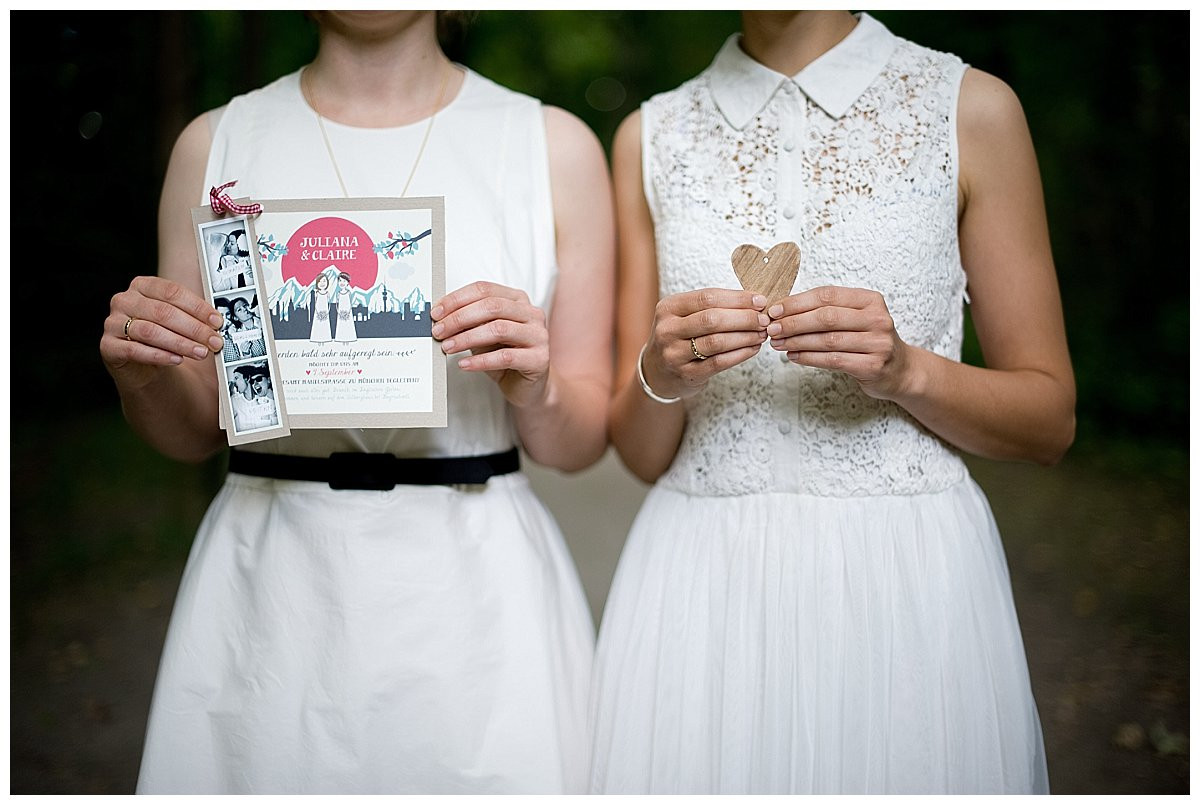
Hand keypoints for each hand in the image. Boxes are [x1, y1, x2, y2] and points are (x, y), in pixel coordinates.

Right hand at [101, 276, 224, 389]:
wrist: (144, 367)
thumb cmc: (164, 337)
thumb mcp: (178, 322)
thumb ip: (194, 317)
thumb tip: (217, 322)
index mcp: (142, 286)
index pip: (172, 291)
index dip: (197, 307)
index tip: (217, 321)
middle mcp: (124, 300)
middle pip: (163, 312)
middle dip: (193, 328)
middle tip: (213, 341)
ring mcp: (113, 323)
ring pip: (150, 331)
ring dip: (180, 343)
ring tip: (201, 352)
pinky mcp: (108, 346)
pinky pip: (134, 350)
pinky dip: (159, 355)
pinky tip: (177, 360)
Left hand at [431, 281, 552, 408]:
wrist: (527, 386)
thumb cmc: (505, 357)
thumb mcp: (484, 336)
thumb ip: (470, 323)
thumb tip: (441, 318)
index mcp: (517, 300)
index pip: (485, 290)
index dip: (457, 299)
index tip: (436, 313)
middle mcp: (531, 314)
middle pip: (491, 306)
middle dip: (459, 318)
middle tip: (439, 331)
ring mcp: (538, 335)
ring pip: (498, 329)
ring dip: (467, 338)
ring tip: (448, 347)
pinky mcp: (539, 359)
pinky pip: (505, 357)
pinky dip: (480, 361)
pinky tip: (464, 364)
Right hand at [640, 288, 767, 400]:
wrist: (657, 371)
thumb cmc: (679, 338)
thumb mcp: (684, 316)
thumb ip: (712, 307)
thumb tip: (754, 302)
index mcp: (669, 307)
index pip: (707, 297)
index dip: (737, 299)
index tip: (760, 301)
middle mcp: (667, 329)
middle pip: (712, 319)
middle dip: (744, 318)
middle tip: (764, 320)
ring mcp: (674, 353)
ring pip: (717, 342)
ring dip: (745, 337)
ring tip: (761, 334)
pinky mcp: (685, 374)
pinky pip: (718, 362)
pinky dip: (740, 354)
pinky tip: (752, 349)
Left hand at [767, 285, 911, 399]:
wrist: (899, 370)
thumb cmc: (869, 341)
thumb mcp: (855, 318)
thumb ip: (827, 311)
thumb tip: (783, 310)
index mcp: (870, 300)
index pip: (827, 295)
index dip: (797, 302)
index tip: (775, 310)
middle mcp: (877, 319)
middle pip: (826, 317)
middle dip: (794, 322)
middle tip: (771, 328)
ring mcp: (878, 343)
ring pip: (828, 340)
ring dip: (797, 341)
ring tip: (778, 343)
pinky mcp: (873, 365)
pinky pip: (833, 360)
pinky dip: (809, 358)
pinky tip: (793, 356)